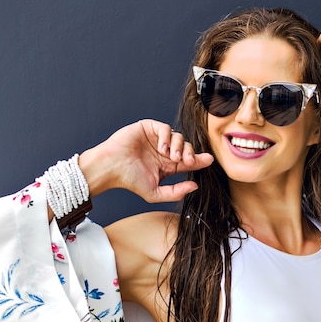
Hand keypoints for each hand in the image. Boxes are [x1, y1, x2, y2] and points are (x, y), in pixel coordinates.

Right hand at [79, 119, 213, 202]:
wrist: (111, 168)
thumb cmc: (129, 180)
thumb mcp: (155, 193)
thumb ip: (175, 192)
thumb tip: (195, 187)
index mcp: (167, 165)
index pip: (188, 161)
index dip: (200, 160)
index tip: (209, 160)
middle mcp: (164, 151)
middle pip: (186, 148)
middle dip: (190, 154)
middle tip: (187, 161)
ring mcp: (157, 139)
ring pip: (178, 137)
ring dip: (178, 146)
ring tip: (170, 157)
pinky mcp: (148, 128)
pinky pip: (165, 128)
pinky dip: (166, 137)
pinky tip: (161, 148)